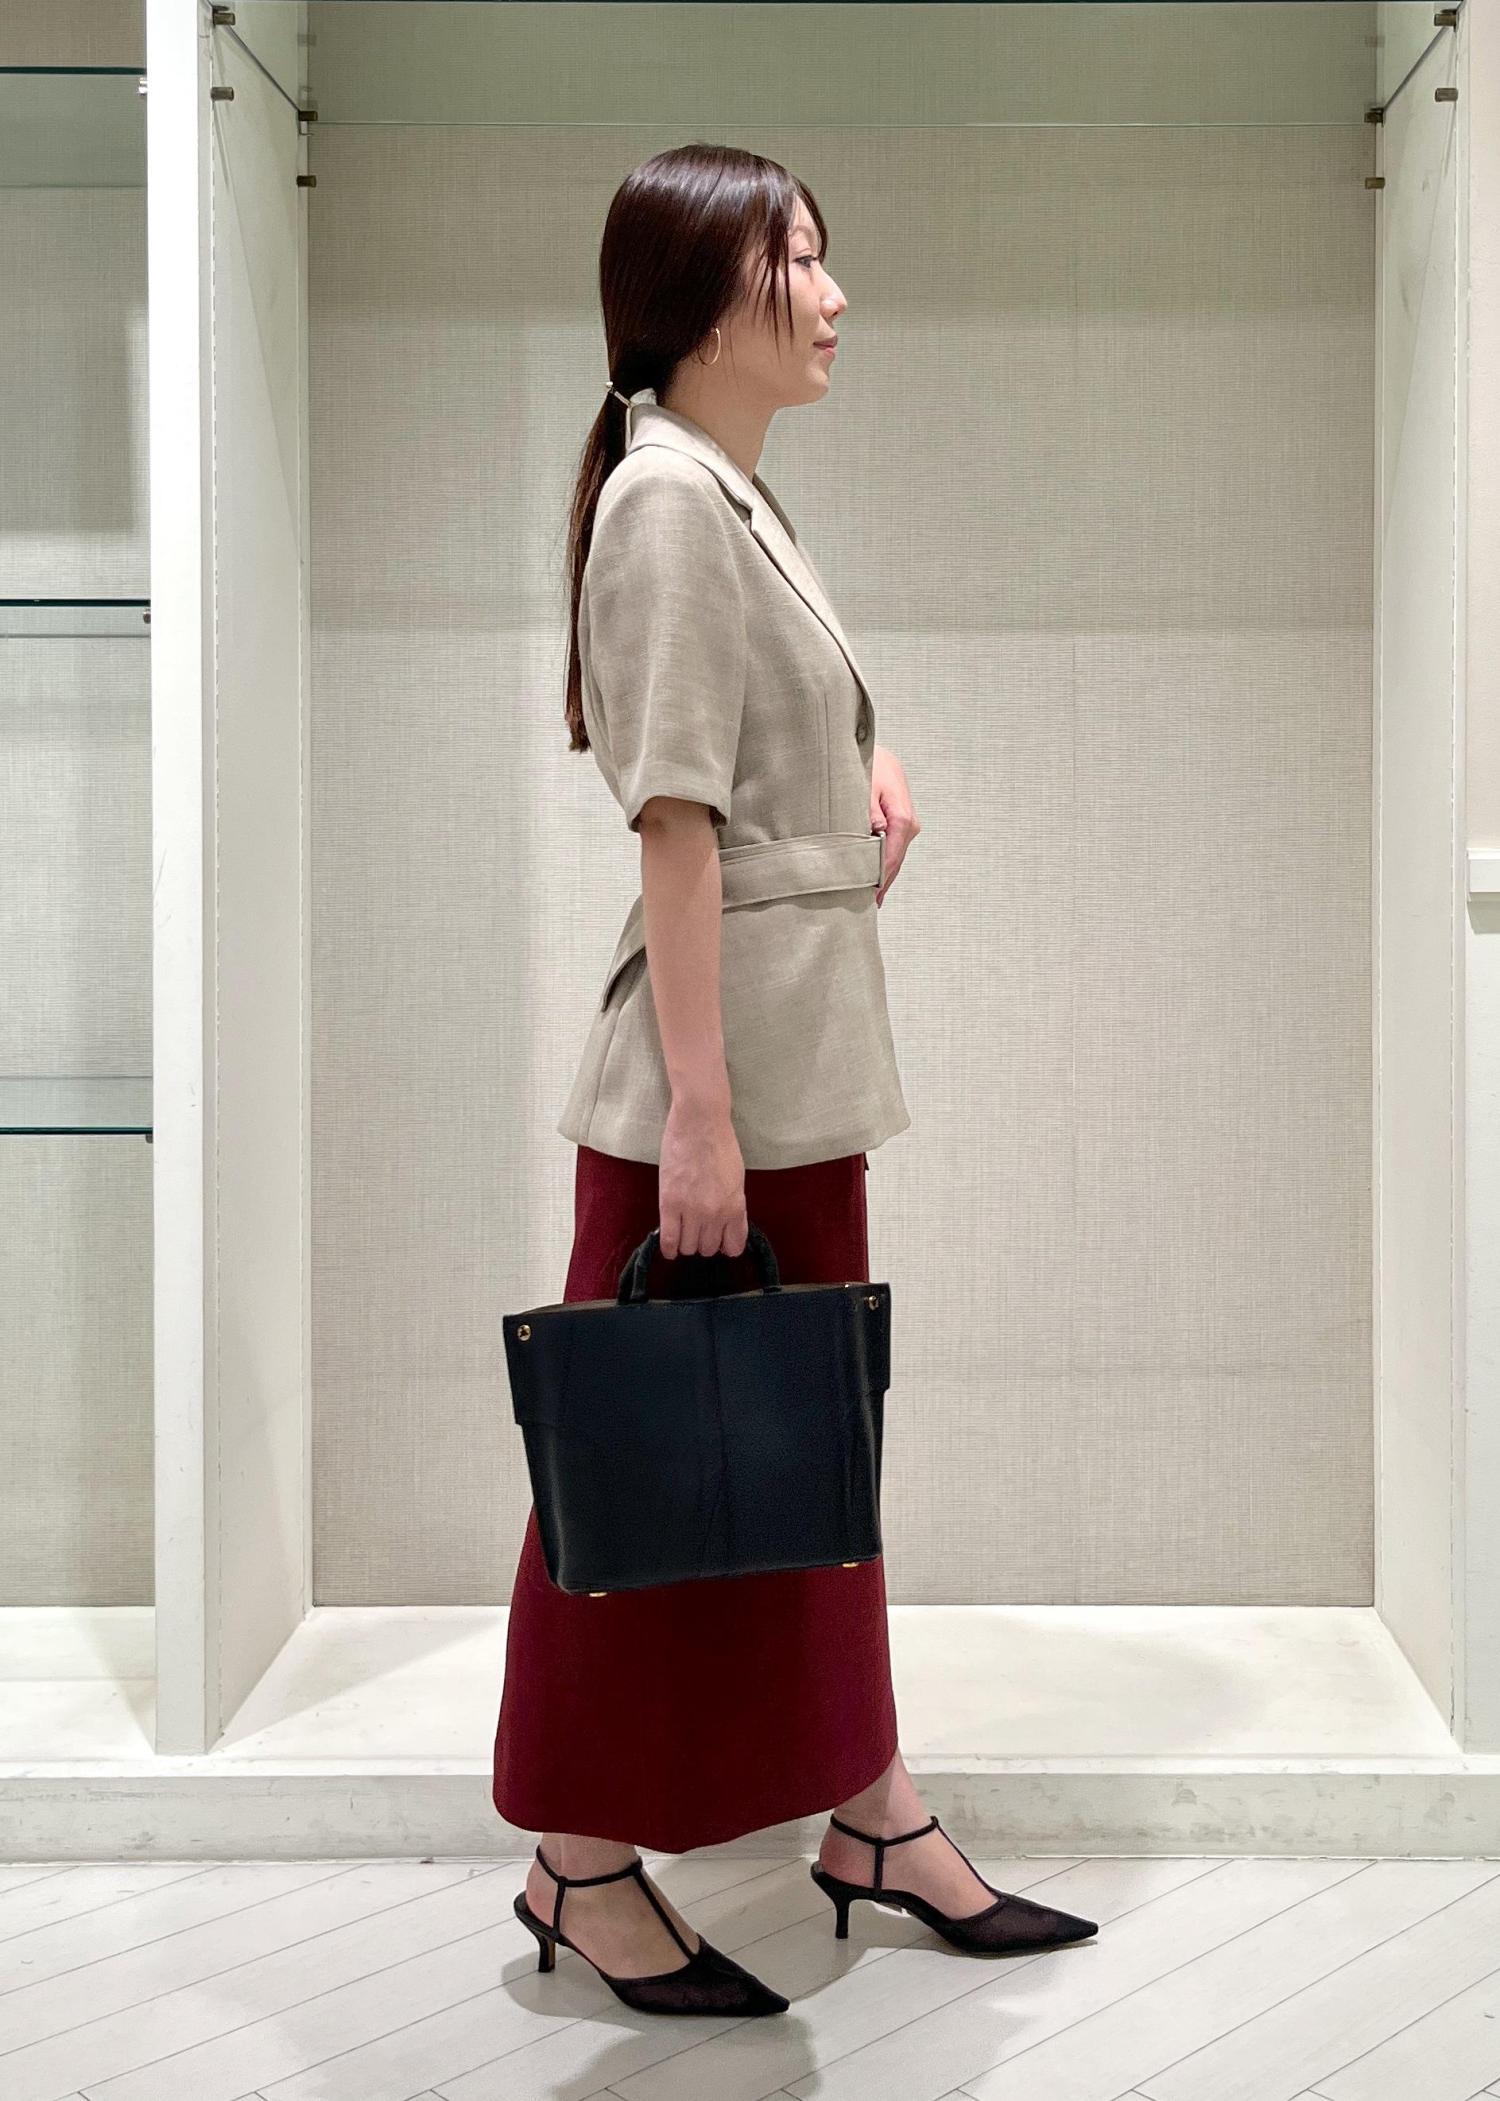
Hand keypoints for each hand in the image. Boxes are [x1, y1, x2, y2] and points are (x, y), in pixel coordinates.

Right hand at [658, 1096, 748, 1259]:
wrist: (700, 1123)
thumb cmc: (721, 1145)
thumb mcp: (737, 1179)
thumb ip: (734, 1206)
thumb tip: (727, 1227)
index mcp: (736, 1207)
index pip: (733, 1247)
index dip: (724, 1245)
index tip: (718, 1239)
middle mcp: (715, 1214)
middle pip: (708, 1248)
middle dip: (704, 1241)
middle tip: (698, 1230)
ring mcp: (691, 1210)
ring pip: (688, 1247)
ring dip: (687, 1243)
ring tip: (683, 1231)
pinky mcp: (669, 1204)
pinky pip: (668, 1239)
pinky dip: (669, 1248)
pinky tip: (670, 1248)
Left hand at [870, 744, 920, 906]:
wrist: (878, 753)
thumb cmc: (869, 765)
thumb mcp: (865, 786)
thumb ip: (868, 812)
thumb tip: (876, 835)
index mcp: (902, 817)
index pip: (891, 857)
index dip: (880, 879)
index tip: (870, 898)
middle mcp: (910, 824)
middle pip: (894, 862)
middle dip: (880, 883)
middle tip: (864, 906)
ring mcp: (908, 826)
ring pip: (894, 857)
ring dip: (881, 875)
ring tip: (866, 898)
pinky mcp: (901, 825)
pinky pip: (892, 849)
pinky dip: (882, 863)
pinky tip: (872, 879)